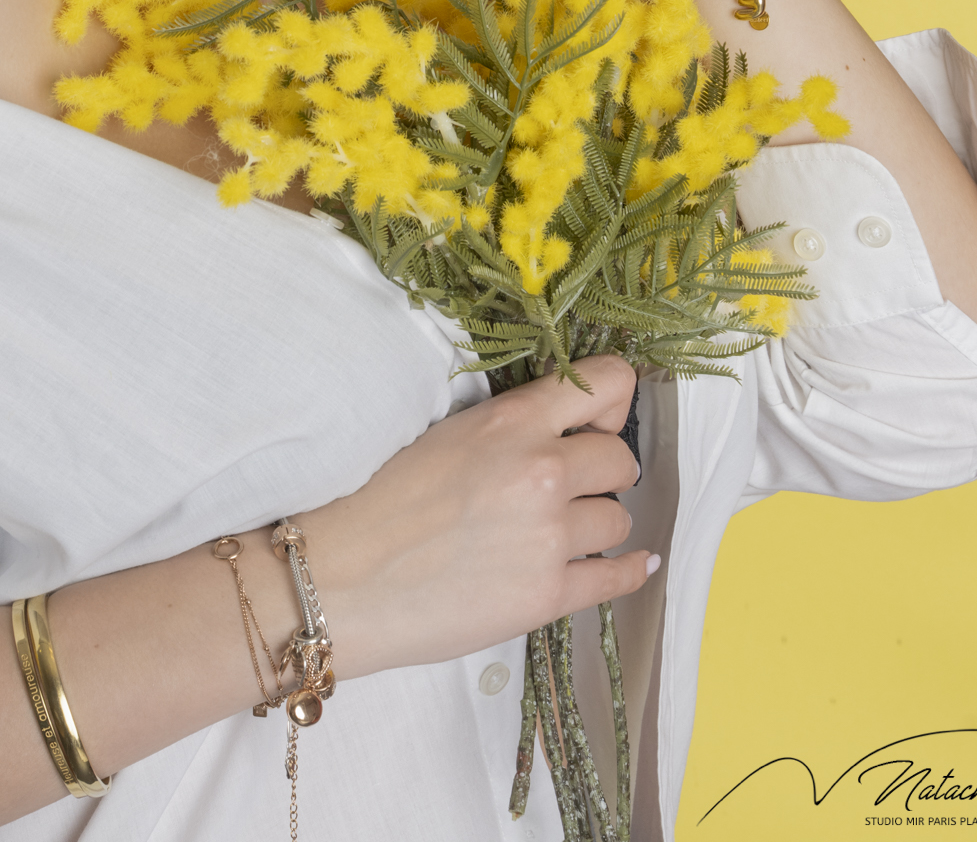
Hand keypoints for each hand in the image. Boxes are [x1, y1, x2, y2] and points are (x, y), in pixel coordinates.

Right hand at [297, 356, 654, 677]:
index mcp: (512, 421)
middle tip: (573, 484)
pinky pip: (617, 577)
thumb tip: (566, 427)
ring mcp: (549, 536)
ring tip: (564, 531)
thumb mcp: (449, 433)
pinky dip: (628, 570)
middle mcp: (542, 471)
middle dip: (601, 470)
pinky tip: (633, 564)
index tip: (599, 418)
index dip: (611, 400)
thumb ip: (512, 426)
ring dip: (597, 523)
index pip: (608, 382)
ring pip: (619, 518)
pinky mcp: (547, 595)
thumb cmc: (381, 500)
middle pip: (621, 458)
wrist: (342, 579)